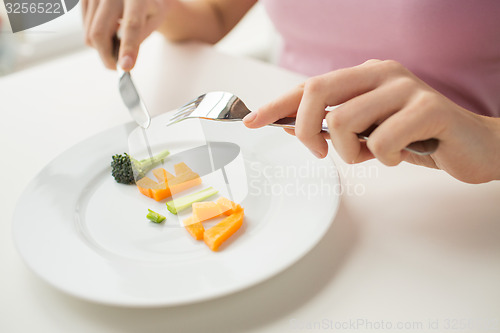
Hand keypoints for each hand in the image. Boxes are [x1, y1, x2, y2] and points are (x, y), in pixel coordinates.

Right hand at [82, 0, 169, 69]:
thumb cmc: (148, 7)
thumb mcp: (153, 21)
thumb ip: (139, 38)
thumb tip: (123, 61)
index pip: (131, 24)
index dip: (128, 47)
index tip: (125, 66)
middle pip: (100, 33)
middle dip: (107, 56)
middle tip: (117, 66)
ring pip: (89, 34)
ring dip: (102, 47)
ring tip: (117, 41)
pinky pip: (85, 28)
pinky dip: (96, 37)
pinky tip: (109, 29)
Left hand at [243, 60, 499, 183]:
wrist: (472, 145)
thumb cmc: (413, 137)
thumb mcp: (367, 131)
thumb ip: (333, 125)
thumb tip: (288, 125)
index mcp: (364, 75)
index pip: (308, 86)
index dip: (276, 105)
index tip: (250, 122)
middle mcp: (381, 73)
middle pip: (317, 93)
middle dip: (306, 131)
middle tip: (320, 153)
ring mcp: (405, 87)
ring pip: (344, 122)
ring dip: (352, 153)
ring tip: (375, 155)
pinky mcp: (429, 108)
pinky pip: (381, 142)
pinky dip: (385, 159)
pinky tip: (402, 155)